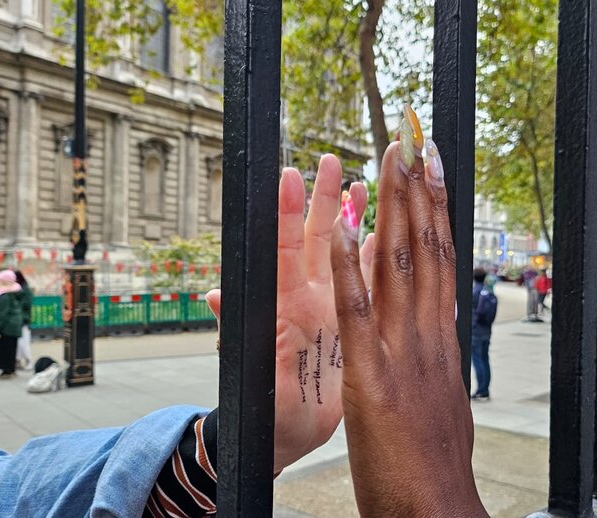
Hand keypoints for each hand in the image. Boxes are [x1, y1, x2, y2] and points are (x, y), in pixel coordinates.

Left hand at [205, 155, 373, 472]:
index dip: (284, 215)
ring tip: (360, 183)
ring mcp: (329, 306)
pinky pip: (364, 280)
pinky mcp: (350, 321)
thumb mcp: (250, 376)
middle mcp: (305, 297)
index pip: (281, 250)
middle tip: (328, 161)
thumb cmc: (263, 408)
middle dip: (321, 199)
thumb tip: (212, 295)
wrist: (288, 432)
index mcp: (280, 306)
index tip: (288, 177)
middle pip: (313, 238)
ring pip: (340, 252)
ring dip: (350, 218)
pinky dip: (373, 255)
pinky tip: (384, 231)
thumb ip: (235, 335)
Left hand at [331, 128, 486, 514]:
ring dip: (392, 208)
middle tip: (412, 141)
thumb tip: (434, 325)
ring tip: (387, 159)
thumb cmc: (433, 457)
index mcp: (441, 339)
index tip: (433, 169)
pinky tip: (341, 224)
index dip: (438, 211)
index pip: (444, 260)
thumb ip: (433, 352)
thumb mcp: (440, 393)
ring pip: (400, 265)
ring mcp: (402, 351)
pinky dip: (350, 264)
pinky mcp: (371, 374)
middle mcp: (428, 334)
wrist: (434, 508)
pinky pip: (358, 310)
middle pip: (427, 250)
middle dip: (418, 192)